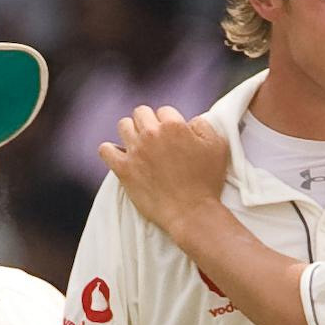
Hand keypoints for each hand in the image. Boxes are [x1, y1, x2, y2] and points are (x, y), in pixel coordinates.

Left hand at [102, 108, 234, 237]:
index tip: (173, 137)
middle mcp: (151, 134)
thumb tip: (188, 121)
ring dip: (131, 132)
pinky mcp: (123, 170)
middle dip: (149, 122)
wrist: (192, 213)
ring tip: (139, 145)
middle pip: (141, 113)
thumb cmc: (208, 181)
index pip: (164, 111)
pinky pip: (105, 150)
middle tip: (155, 139)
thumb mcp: (218, 146)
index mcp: (173, 125)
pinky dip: (111, 150)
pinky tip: (120, 155)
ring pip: (123, 125)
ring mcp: (135, 152)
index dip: (170, 122)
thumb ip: (203, 124)